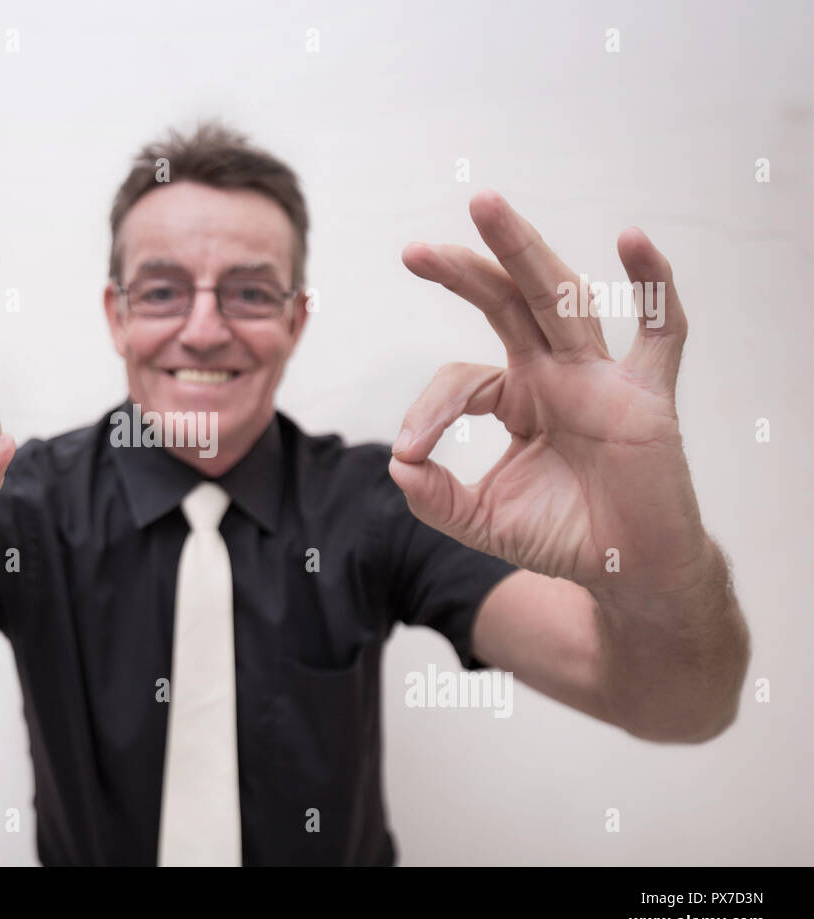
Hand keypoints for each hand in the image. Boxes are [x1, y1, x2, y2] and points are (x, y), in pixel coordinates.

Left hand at [390, 191, 710, 593]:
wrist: (627, 572)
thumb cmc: (561, 536)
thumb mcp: (480, 521)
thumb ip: (434, 498)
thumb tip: (396, 463)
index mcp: (516, 396)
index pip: (462, 377)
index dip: (430, 408)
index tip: (412, 450)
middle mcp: (556, 373)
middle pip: (507, 303)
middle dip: (463, 271)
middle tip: (413, 251)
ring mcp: (604, 378)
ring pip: (563, 299)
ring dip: (523, 250)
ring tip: (485, 207)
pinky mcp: (650, 396)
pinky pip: (660, 330)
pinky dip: (653, 284)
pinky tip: (633, 239)